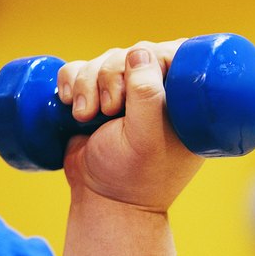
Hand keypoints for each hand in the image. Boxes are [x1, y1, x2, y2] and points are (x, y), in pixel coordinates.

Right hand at [58, 41, 203, 211]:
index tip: (135, 85)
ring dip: (87, 83)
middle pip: (132, 54)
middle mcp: (158, 93)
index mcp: (185, 100)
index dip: (152, 56)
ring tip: (86, 117)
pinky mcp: (95, 97)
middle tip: (109, 110)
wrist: (105, 202)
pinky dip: (69, 80)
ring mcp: (125, 94)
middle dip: (111, 75)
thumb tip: (141, 53)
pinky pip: (79, 71)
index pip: (175, 53)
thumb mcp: (146, 138)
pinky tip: (69, 103)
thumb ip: (147, 97)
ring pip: (104, 61)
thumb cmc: (135, 176)